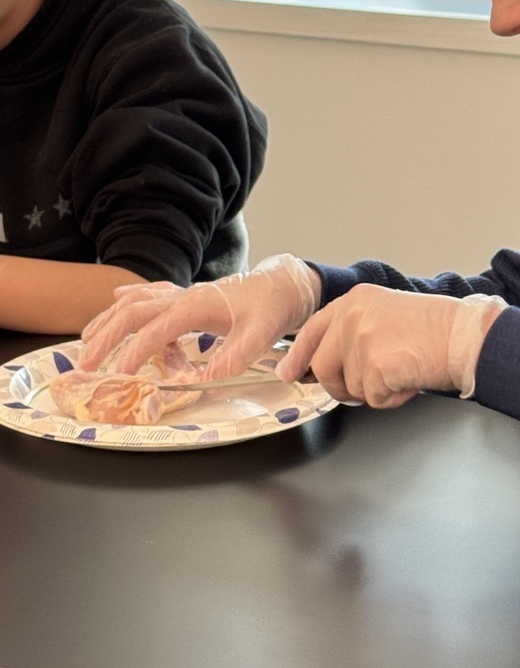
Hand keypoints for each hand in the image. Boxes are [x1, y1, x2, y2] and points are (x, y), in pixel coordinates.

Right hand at [80, 254, 320, 376]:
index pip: (156, 328)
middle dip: (107, 336)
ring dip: (110, 320)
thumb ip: (234, 356)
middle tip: (88, 362)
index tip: (120, 374)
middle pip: (133, 311)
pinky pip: (151, 297)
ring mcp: (184, 295)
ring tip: (87, 340)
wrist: (284, 285)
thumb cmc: (273, 308)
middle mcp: (185, 296)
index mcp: (198, 305)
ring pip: (136, 302)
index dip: (135, 352)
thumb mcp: (260, 335)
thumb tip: (205, 381)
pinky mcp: (189, 298)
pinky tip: (116, 302)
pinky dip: (130, 302)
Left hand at [276, 284, 506, 407]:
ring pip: (348, 388)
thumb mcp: (386, 314)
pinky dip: (392, 398)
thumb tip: (326, 364)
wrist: (466, 337)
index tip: (289, 371)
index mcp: (354, 300)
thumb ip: (354, 331)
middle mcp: (352, 316)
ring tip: (402, 372)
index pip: (312, 329)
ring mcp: (361, 340)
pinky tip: (409, 379)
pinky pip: (372, 399)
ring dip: (374, 391)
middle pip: (322, 366)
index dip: (298, 355)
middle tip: (368, 386)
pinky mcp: (374, 366)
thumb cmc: (436, 330)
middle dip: (340, 386)